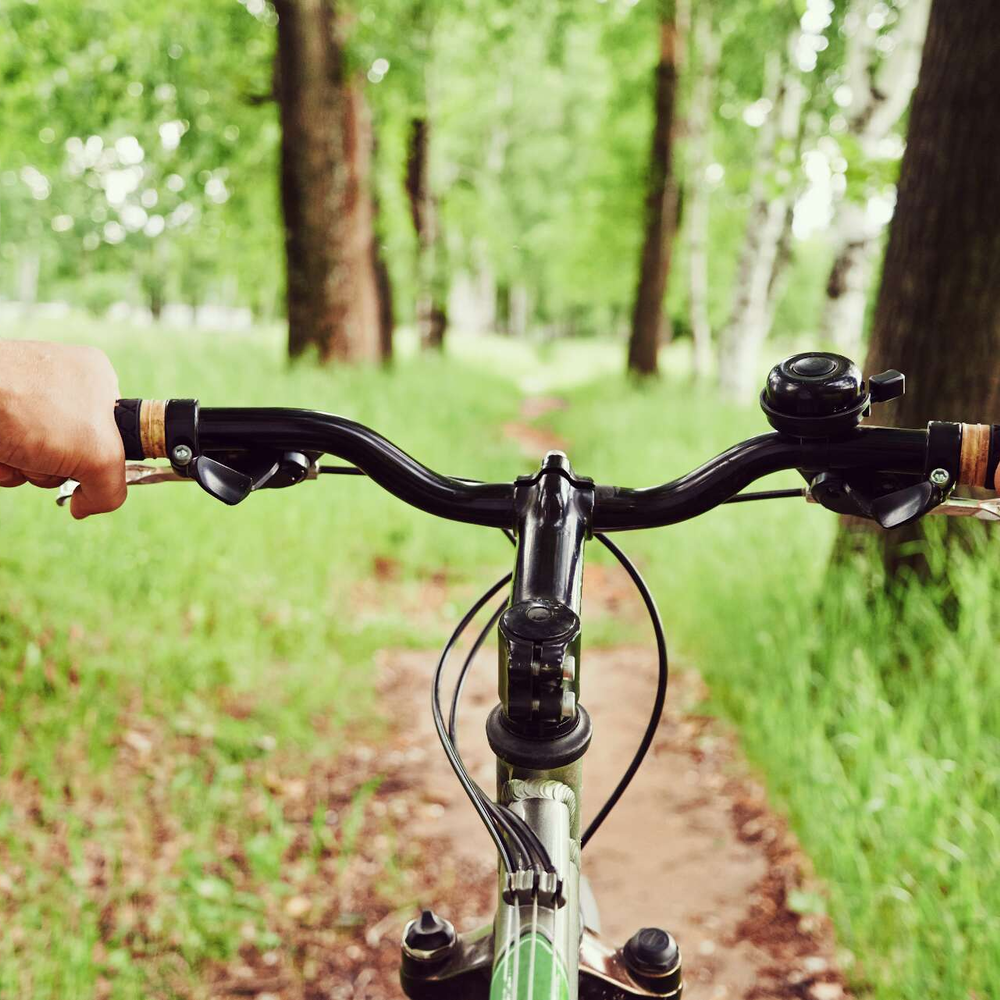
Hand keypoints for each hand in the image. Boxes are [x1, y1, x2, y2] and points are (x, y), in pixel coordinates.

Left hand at [0, 340, 125, 518]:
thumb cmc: (32, 410)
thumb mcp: (99, 455)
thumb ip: (111, 490)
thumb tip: (84, 507)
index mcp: (97, 379)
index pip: (117, 432)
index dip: (104, 457)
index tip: (91, 463)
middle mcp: (63, 385)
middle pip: (75, 452)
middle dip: (56, 467)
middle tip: (46, 455)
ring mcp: (25, 397)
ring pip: (39, 458)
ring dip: (27, 469)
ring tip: (15, 451)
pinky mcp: (0, 412)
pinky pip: (11, 453)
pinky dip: (4, 464)